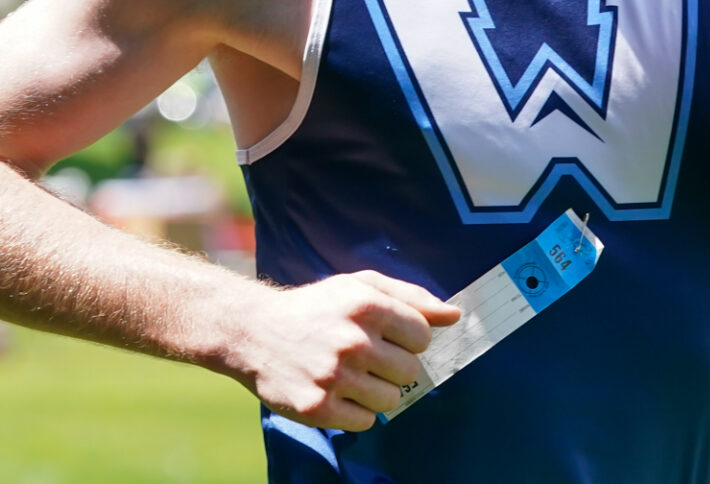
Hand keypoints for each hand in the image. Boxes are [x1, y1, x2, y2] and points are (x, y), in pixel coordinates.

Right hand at [231, 270, 459, 431]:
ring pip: (391, 399)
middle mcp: (350, 340)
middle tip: (365, 356)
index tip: (386, 336)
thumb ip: (411, 298)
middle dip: (393, 366)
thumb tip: (456, 315)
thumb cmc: (317, 307)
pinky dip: (356, 411)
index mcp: (365, 305)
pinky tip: (336, 392)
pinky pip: (366, 422)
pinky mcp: (316, 406)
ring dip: (376, 390)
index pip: (422, 336)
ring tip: (350, 374)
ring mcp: (333, 376)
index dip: (408, 338)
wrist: (253, 331)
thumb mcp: (360, 287)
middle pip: (410, 371)